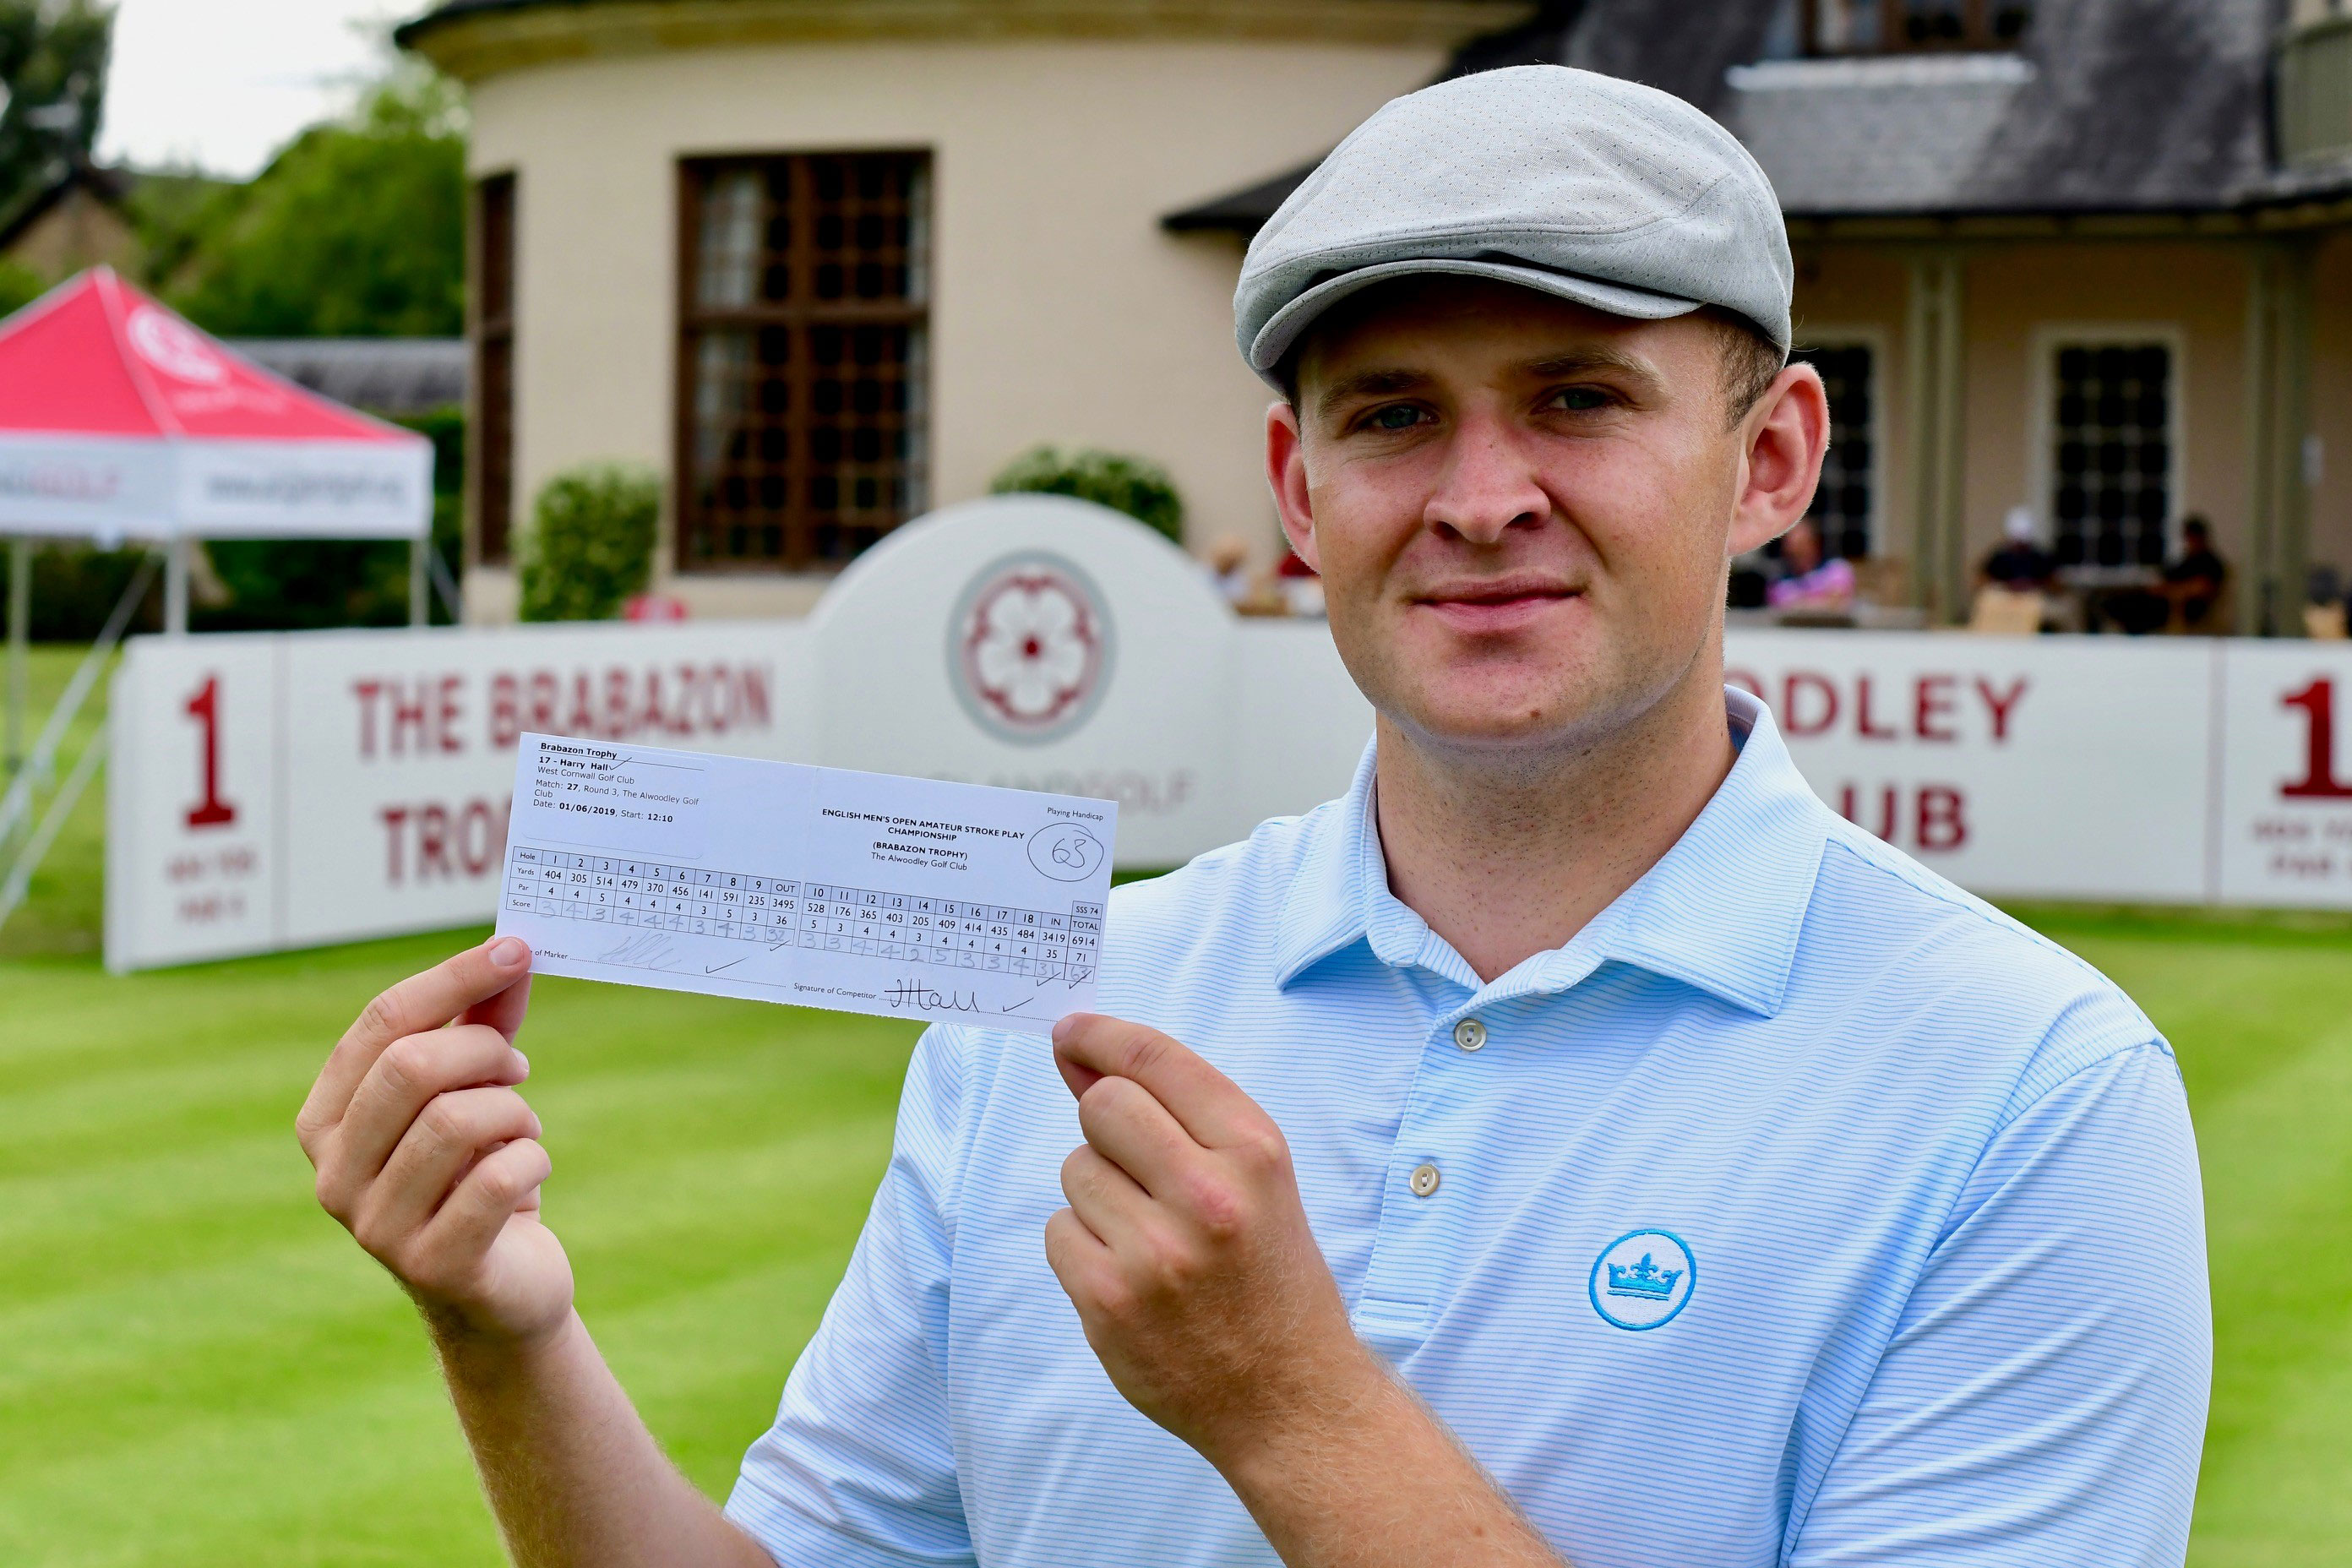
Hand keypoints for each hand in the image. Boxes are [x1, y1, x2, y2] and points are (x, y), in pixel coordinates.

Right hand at [298, 936, 571, 1348]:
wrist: (500, 1292)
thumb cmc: (478, 1175)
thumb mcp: (474, 1093)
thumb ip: (482, 1023)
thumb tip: (511, 953)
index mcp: (326, 1120)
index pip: (382, 1022)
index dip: (454, 977)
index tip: (516, 951)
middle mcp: (333, 1175)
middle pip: (412, 1067)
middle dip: (484, 1052)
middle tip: (517, 1069)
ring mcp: (376, 1228)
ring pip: (457, 1121)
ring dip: (513, 1112)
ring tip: (521, 1130)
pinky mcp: (433, 1266)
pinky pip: (496, 1180)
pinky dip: (531, 1160)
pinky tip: (529, 1173)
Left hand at [1044, 1014, 1379, 1472]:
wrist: (1290, 1399)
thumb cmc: (1271, 1277)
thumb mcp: (1257, 1180)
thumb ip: (1177, 1115)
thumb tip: (1082, 1058)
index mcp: (1255, 1152)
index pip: (1157, 1061)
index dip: (1102, 1036)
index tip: (1071, 1032)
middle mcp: (1207, 1194)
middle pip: (1104, 1106)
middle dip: (1106, 1123)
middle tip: (1136, 1166)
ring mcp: (1154, 1251)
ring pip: (1076, 1170)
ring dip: (1099, 1194)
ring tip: (1151, 1237)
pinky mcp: (1109, 1301)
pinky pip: (1059, 1232)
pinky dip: (1083, 1247)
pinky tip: (1130, 1275)